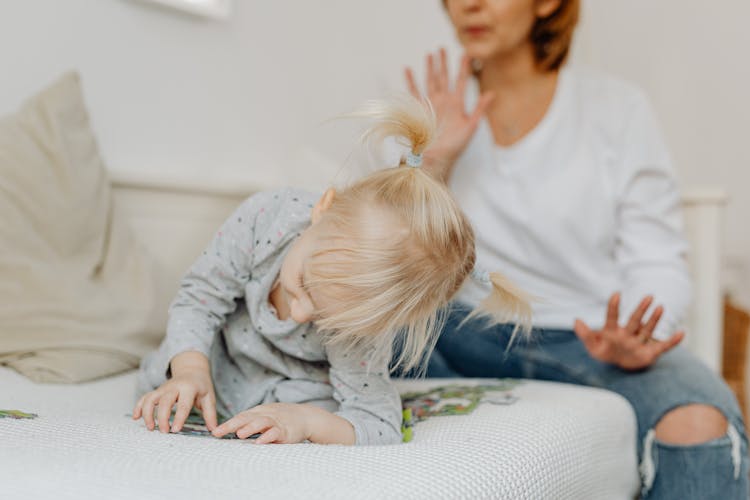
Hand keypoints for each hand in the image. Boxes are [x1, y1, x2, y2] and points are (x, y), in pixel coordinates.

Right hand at [133, 356, 217, 432]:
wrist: (192, 370)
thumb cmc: (201, 386)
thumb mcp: (209, 397)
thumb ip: (211, 414)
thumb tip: (214, 430)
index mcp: (189, 388)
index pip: (184, 404)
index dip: (179, 417)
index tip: (175, 430)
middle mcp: (174, 387)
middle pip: (165, 401)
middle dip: (162, 417)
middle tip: (164, 432)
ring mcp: (163, 388)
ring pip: (151, 398)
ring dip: (148, 413)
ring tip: (150, 428)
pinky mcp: (157, 391)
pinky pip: (145, 397)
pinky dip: (138, 406)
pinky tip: (136, 418)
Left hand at [212, 403, 310, 443]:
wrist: (306, 417)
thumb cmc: (283, 418)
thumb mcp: (266, 417)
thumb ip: (252, 422)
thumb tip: (233, 430)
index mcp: (259, 412)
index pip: (241, 416)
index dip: (228, 424)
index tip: (215, 432)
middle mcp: (266, 415)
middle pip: (247, 418)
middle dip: (232, 425)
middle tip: (219, 432)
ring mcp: (276, 422)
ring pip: (261, 423)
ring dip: (250, 428)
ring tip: (239, 434)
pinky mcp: (286, 431)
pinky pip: (276, 433)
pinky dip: (267, 437)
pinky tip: (259, 442)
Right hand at [405, 48, 493, 180]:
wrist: (436, 159)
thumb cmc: (454, 147)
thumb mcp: (470, 127)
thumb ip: (479, 109)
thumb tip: (492, 93)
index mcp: (456, 104)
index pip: (460, 81)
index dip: (463, 67)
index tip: (466, 53)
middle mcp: (443, 102)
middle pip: (444, 77)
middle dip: (444, 63)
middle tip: (443, 47)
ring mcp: (430, 105)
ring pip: (430, 81)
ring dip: (430, 68)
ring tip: (430, 54)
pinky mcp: (418, 110)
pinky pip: (413, 93)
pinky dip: (410, 81)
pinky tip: (408, 69)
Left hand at [573, 293, 683, 370]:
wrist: (619, 366)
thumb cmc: (605, 352)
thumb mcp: (592, 347)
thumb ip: (585, 334)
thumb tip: (576, 320)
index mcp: (612, 332)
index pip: (612, 317)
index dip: (613, 306)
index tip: (615, 294)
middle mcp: (627, 334)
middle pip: (634, 320)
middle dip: (641, 310)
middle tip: (649, 296)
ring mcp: (639, 343)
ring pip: (647, 330)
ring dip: (654, 320)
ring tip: (660, 307)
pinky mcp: (649, 353)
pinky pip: (663, 347)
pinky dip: (672, 342)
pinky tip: (681, 333)